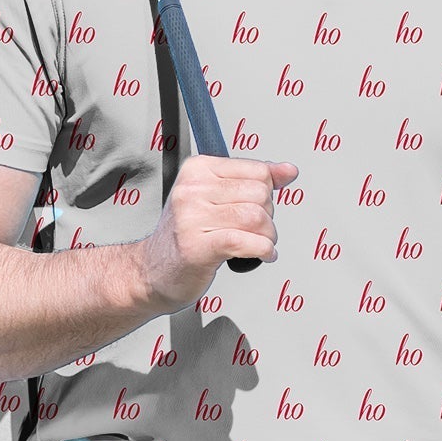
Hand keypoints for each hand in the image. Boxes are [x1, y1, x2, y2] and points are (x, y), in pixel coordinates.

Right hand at [131, 155, 297, 306]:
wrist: (153, 270)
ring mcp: (192, 218)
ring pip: (257, 218)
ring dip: (267, 237)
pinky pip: (247, 242)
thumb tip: (288, 171)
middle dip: (268, 217)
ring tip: (258, 244)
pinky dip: (263, 250)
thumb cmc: (186, 235)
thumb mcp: (217, 198)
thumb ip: (254, 181)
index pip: (258, 171)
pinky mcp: (197, 247)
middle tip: (255, 230)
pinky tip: (261, 254)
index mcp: (198, 169)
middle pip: (261, 195)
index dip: (268, 193)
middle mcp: (192, 190)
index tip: (257, 207)